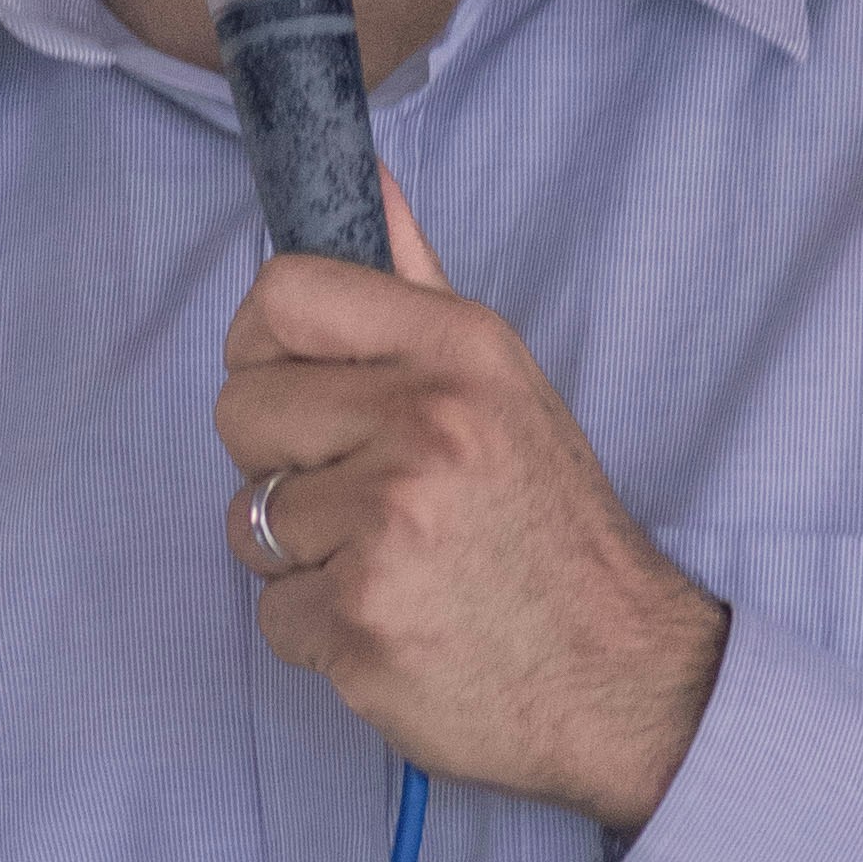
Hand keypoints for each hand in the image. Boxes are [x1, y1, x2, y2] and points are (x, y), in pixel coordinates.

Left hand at [216, 183, 729, 831]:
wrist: (622, 679)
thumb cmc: (552, 530)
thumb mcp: (506, 386)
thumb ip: (418, 288)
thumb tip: (364, 182)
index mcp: (459, 351)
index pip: (282, 293)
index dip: (265, 346)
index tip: (299, 388)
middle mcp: (423, 427)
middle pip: (239, 409)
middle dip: (281, 460)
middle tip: (363, 497)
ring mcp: (386, 529)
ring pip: (248, 519)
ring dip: (302, 553)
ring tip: (391, 564)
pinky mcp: (358, 624)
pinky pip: (272, 610)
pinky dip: (320, 628)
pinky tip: (395, 623)